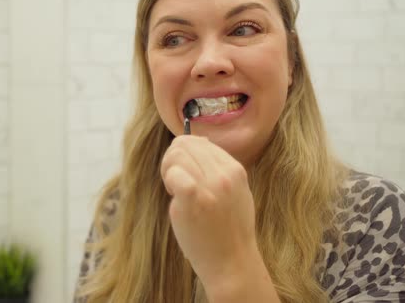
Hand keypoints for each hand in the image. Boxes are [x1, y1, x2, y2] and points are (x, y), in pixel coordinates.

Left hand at [160, 135, 257, 289]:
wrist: (231, 263)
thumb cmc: (228, 231)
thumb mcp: (235, 192)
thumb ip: (218, 168)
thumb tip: (198, 141)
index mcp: (235, 169)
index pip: (201, 142)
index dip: (185, 155)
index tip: (185, 174)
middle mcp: (224, 174)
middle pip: (185, 144)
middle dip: (172, 160)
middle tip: (174, 182)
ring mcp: (210, 186)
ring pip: (176, 155)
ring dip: (169, 170)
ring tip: (175, 191)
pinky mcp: (194, 199)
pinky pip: (173, 173)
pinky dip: (169, 181)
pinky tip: (174, 196)